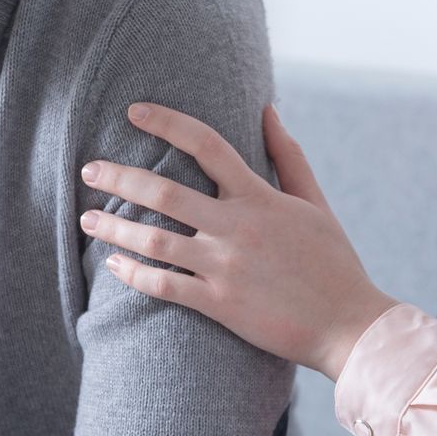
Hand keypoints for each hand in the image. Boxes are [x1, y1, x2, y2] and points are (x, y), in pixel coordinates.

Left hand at [78, 102, 397, 376]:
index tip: (134, 111)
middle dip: (119, 178)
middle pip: (164, 192)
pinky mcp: (219, 303)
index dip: (166, 122)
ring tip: (87, 220)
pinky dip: (133, 273)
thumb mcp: (315, 203)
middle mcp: (237, 226)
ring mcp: (225, 266)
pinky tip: (113, 264)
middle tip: (89, 171)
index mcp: (259, 196)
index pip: (206, 144)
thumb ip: (288, 156)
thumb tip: (268, 109)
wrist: (349, 325)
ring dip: (114, 227)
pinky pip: (164, 285)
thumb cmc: (333, 262)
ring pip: (155, 239)